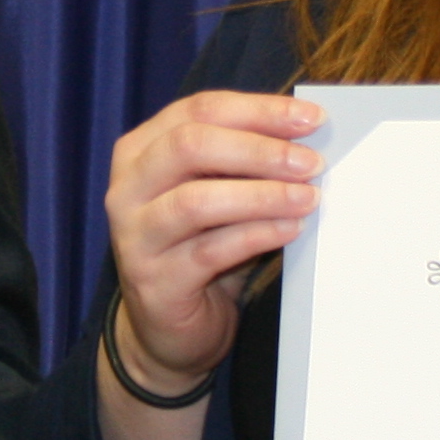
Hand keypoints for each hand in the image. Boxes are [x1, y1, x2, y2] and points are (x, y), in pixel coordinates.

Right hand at [96, 90, 323, 439]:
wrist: (170, 330)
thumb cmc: (201, 248)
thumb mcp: (217, 193)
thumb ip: (244, 162)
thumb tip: (308, 136)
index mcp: (141, 150)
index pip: (199, 110)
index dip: (259, 110)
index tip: (312, 119)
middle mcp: (128, 188)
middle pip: (190, 145)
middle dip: (259, 148)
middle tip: (311, 162)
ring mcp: (134, 236)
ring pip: (198, 200)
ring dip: (262, 195)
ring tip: (308, 198)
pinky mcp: (153, 280)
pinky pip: (210, 251)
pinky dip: (256, 235)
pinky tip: (291, 230)